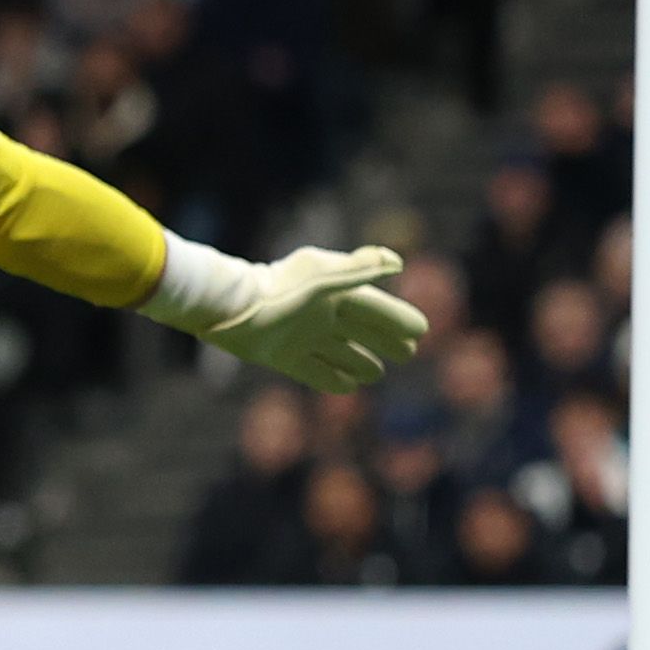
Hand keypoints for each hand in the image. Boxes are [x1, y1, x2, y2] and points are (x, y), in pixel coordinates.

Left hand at [186, 244, 429, 391]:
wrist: (228, 309)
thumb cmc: (279, 292)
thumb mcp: (322, 278)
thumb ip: (358, 270)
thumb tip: (396, 262)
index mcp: (332, 291)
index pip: (374, 306)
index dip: (397, 318)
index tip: (421, 329)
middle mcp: (319, 313)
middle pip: (360, 329)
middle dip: (386, 340)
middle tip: (410, 352)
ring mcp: (300, 335)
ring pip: (339, 351)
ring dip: (360, 362)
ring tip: (378, 373)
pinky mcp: (281, 356)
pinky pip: (313, 370)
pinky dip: (332, 378)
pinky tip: (348, 388)